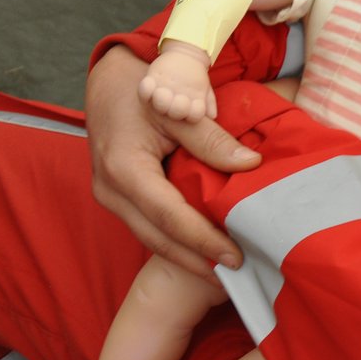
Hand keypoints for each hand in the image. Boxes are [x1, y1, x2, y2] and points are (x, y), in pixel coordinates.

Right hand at [87, 47, 260, 277]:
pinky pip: (148, 226)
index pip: (171, 217)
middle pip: (158, 239)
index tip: (237, 258)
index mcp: (124, 169)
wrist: (109, 80)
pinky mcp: (118, 197)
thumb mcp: (177, 107)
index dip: (204, 241)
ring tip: (225, 273)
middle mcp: (111, 190)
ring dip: (187, 257)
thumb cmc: (143, 88)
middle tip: (238, 279)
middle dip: (197, 262)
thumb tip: (251, 164)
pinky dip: (176, 241)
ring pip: (151, 238)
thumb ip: (211, 139)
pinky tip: (204, 250)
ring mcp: (111, 197)